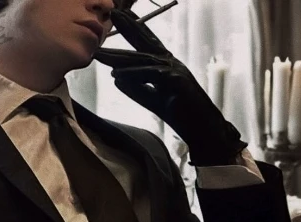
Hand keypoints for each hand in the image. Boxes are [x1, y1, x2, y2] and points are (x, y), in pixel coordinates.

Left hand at [93, 9, 246, 165]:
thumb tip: (115, 79)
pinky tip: (116, 74)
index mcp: (166, 66)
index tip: (120, 18)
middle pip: (145, 44)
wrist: (202, 128)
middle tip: (112, 13)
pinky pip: (150, 75)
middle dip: (128, 28)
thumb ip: (137, 89)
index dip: (134, 30)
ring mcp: (175, 70)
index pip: (148, 45)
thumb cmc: (182, 114)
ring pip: (144, 60)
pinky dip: (132, 74)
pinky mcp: (176, 81)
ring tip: (99, 53)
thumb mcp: (154, 100)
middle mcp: (171, 63)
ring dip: (120, 56)